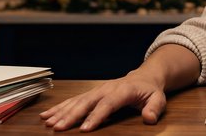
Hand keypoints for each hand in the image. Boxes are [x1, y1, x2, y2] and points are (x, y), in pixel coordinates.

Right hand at [40, 70, 165, 131]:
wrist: (144, 77)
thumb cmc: (150, 90)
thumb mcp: (158, 98)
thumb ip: (154, 108)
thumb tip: (149, 118)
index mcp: (123, 90)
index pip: (108, 104)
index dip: (96, 116)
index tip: (85, 129)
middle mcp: (106, 88)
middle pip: (87, 102)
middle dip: (72, 115)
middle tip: (59, 128)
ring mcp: (97, 90)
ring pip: (77, 101)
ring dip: (61, 112)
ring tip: (48, 122)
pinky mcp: (91, 93)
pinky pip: (73, 100)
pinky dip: (59, 108)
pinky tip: (47, 115)